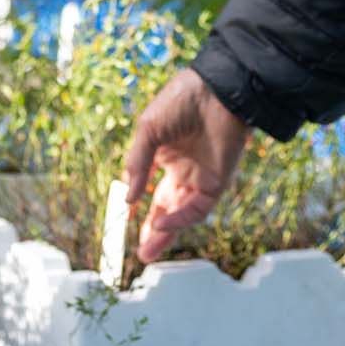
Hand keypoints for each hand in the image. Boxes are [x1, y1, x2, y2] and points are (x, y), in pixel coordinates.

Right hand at [123, 67, 250, 263]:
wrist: (216, 91)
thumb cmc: (180, 102)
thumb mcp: (148, 130)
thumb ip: (137, 163)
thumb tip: (128, 197)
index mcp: (167, 156)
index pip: (152, 189)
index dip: (139, 206)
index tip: (126, 218)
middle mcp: (185, 171)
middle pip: (167, 209)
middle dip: (154, 232)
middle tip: (142, 254)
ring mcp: (201, 179)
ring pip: (181, 215)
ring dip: (165, 234)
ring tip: (146, 252)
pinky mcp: (217, 183)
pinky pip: (197, 209)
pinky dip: (179, 218)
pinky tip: (161, 223)